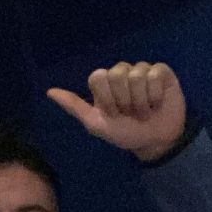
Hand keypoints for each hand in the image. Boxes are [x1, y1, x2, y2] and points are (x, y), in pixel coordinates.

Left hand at [47, 61, 186, 161]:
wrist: (154, 141)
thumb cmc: (125, 132)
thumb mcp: (96, 124)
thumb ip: (74, 107)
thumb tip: (49, 92)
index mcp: (104, 84)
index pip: (97, 77)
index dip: (106, 97)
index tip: (112, 113)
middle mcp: (121, 73)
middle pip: (117, 74)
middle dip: (124, 100)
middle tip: (130, 114)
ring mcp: (141, 71)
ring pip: (137, 74)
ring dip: (141, 100)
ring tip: (144, 112)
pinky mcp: (162, 71)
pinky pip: (155, 73)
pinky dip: (155, 94)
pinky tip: (157, 104)